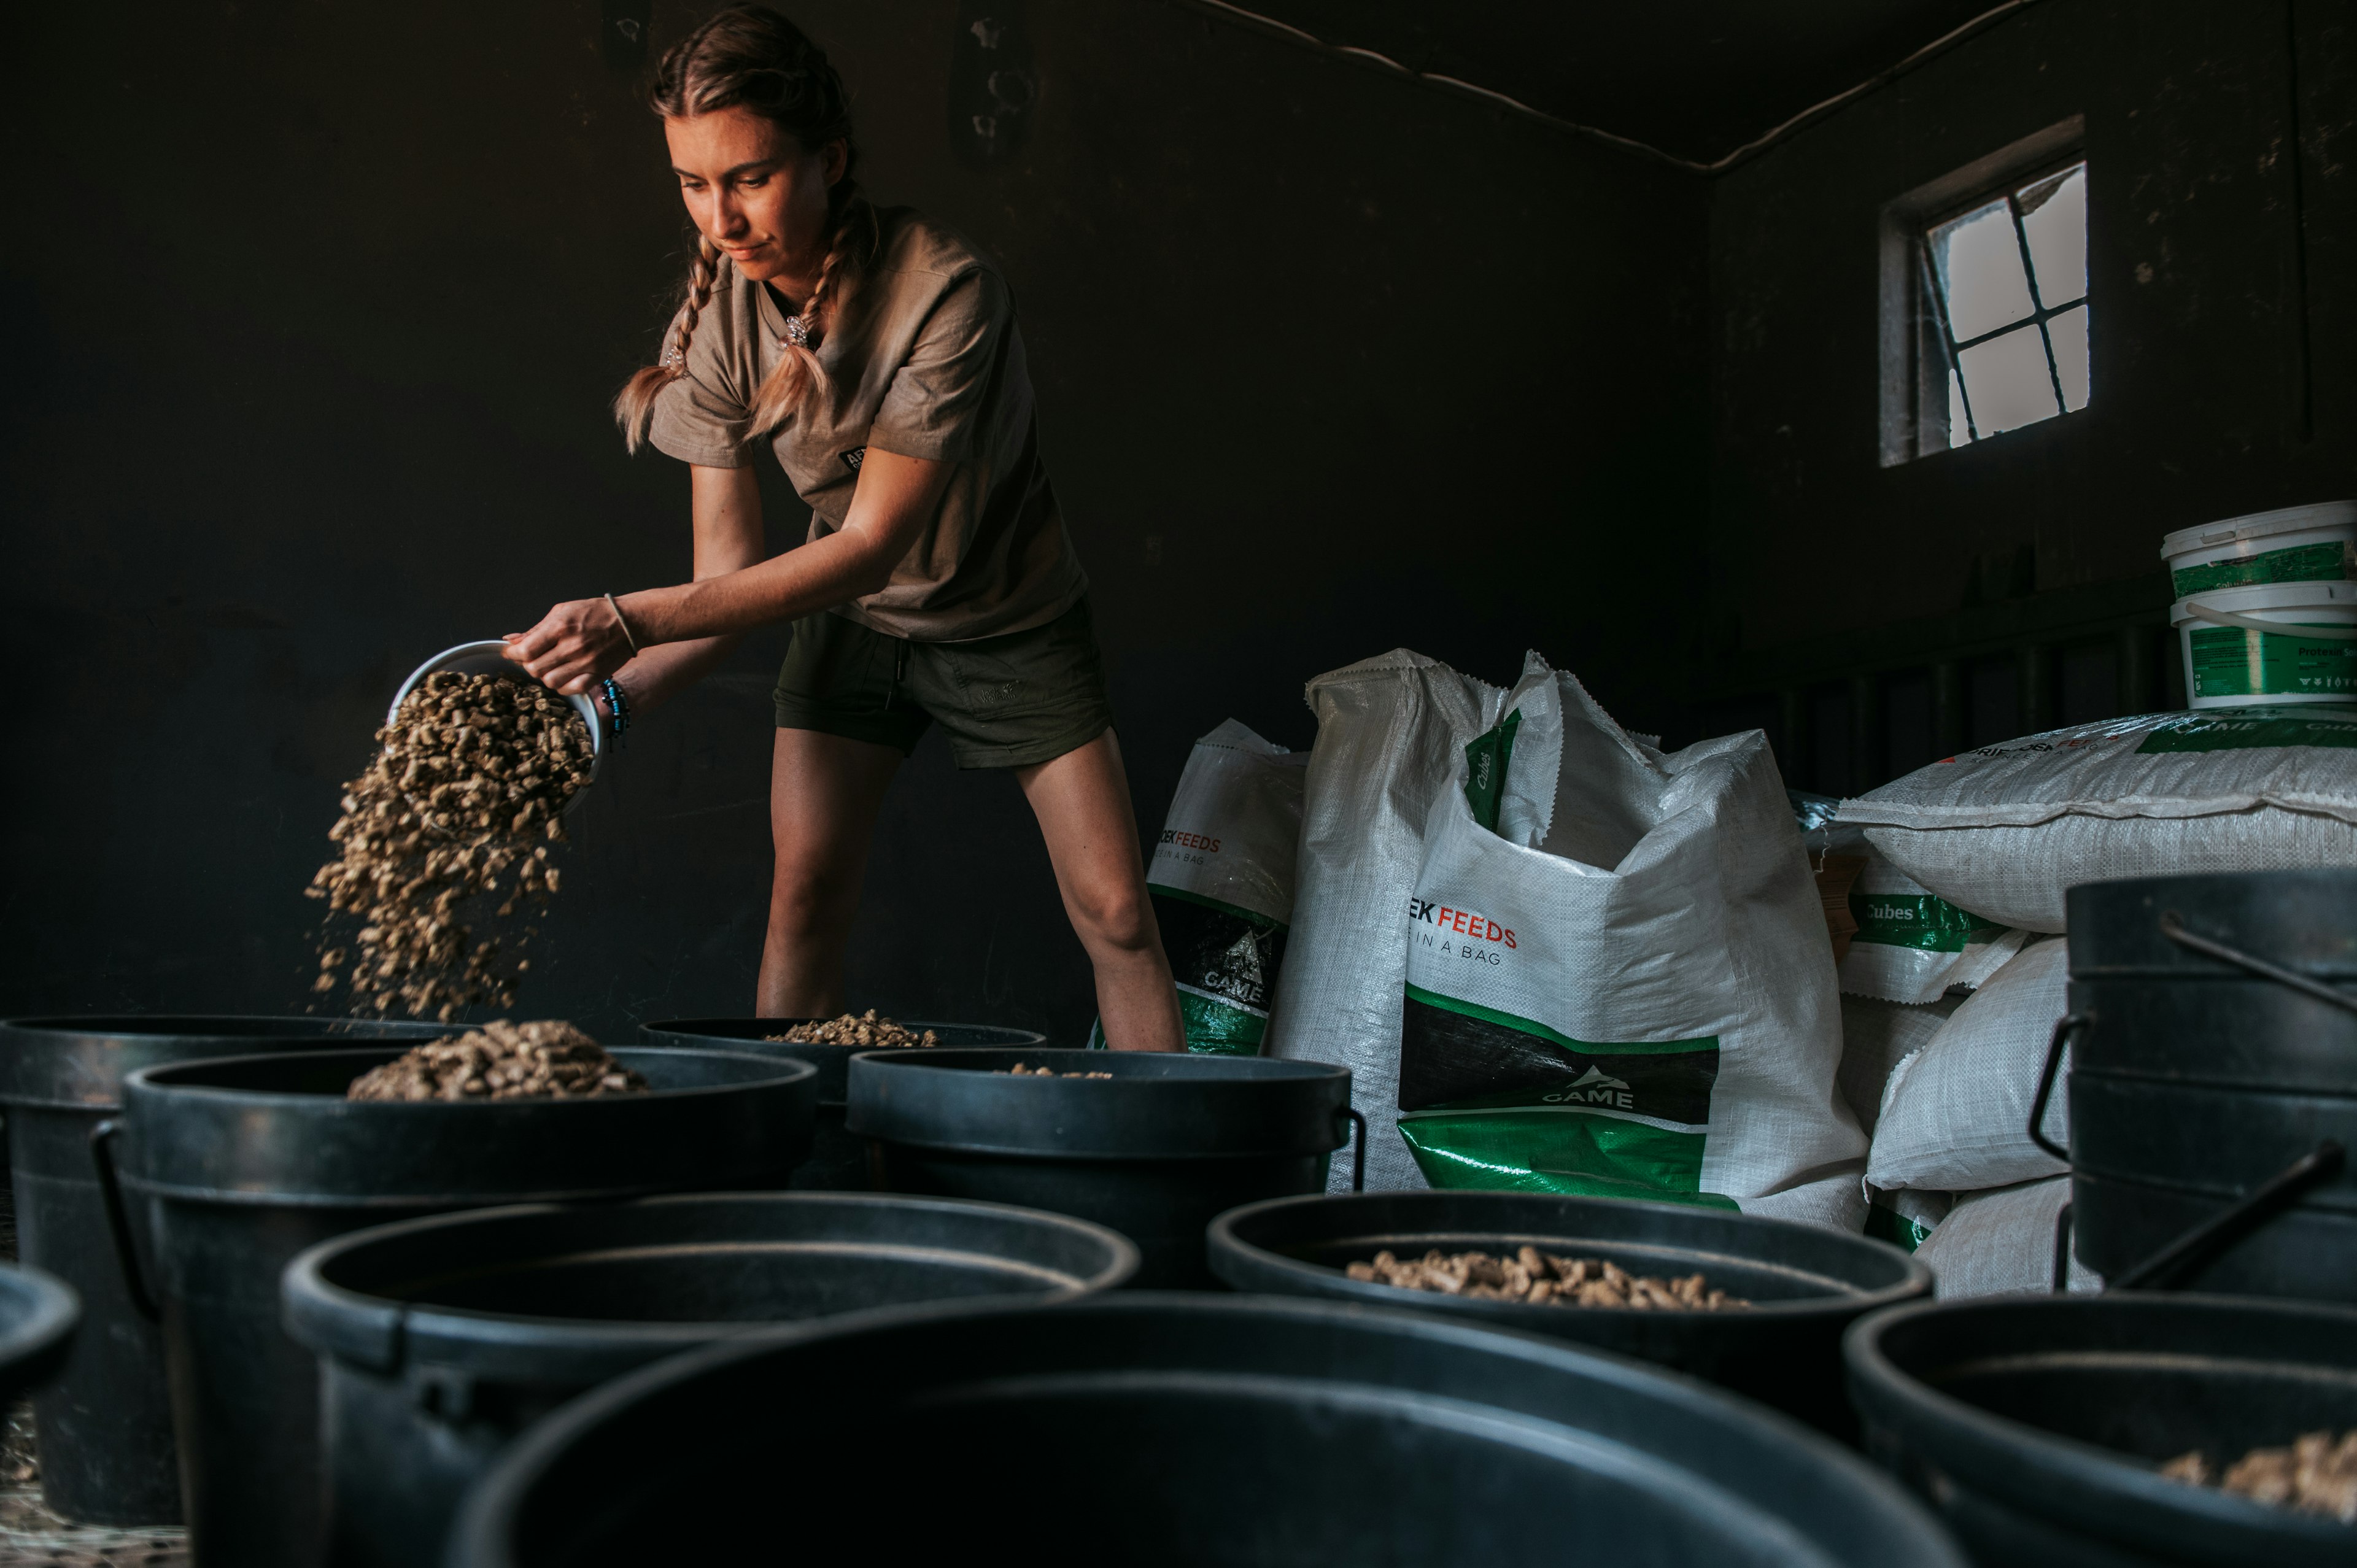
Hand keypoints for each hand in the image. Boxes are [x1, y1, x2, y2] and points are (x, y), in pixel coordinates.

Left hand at [503, 597, 633, 694]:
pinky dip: (562, 685)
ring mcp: (585, 663)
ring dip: (545, 675)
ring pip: (550, 681)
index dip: (513, 655)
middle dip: (528, 664)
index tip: (512, 653)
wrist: (629, 622)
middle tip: (533, 659)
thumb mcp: (562, 611)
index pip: (526, 650)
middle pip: (535, 668)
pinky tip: (564, 676)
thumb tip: (511, 641)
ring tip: (550, 666)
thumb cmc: (595, 613)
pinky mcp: (597, 675)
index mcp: (561, 627)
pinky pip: (570, 689)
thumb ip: (536, 629)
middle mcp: (572, 647)